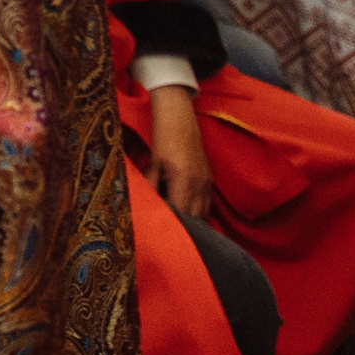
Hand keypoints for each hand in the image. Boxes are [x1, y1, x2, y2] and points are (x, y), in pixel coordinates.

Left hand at [143, 85, 214, 219]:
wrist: (180, 120)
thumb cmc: (164, 140)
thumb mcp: (153, 163)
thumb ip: (150, 185)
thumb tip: (145, 203)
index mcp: (184, 181)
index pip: (181, 213)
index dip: (173, 225)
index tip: (164, 232)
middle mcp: (199, 185)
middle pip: (195, 217)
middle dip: (184, 227)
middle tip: (170, 234)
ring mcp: (207, 182)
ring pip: (204, 212)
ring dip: (193, 221)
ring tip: (180, 228)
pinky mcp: (209, 179)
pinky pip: (207, 203)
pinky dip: (199, 211)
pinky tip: (188, 214)